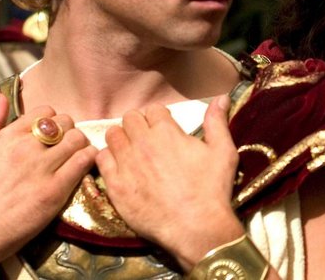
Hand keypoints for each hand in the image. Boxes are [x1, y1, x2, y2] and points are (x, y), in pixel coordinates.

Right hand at [0, 94, 96, 270]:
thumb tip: (2, 98)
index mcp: (9, 137)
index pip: (45, 112)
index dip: (53, 120)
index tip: (52, 132)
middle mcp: (27, 148)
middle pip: (66, 122)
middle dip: (69, 130)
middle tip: (67, 144)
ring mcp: (42, 168)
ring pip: (78, 139)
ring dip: (81, 144)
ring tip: (76, 154)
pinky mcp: (56, 189)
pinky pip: (84, 161)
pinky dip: (89, 158)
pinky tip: (84, 164)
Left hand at [95, 95, 243, 269]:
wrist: (195, 226)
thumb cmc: (212, 189)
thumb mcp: (223, 152)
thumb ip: (217, 122)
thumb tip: (221, 97)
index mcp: (167, 132)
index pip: (153, 110)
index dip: (158, 117)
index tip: (163, 128)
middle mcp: (142, 142)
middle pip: (129, 118)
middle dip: (138, 124)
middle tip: (146, 138)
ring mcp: (126, 163)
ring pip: (112, 136)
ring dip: (121, 138)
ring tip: (131, 150)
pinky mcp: (115, 185)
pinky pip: (101, 160)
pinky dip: (108, 158)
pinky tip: (119, 166)